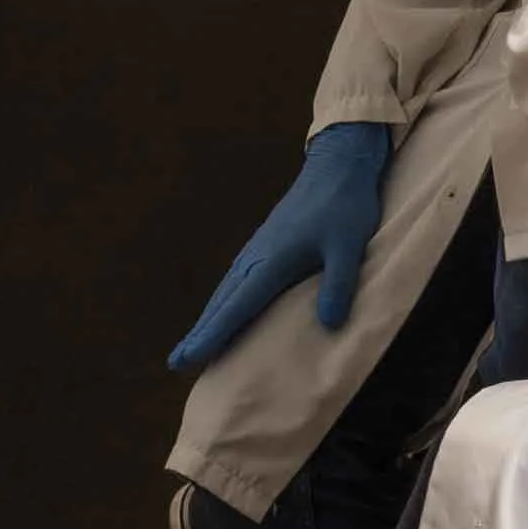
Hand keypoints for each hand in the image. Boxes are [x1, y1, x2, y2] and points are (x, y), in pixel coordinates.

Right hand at [169, 120, 398, 371]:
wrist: (338, 165)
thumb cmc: (346, 205)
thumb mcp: (350, 246)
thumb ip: (339, 285)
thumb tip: (329, 325)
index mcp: (271, 262)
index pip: (235, 308)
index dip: (211, 336)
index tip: (185, 359)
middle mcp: (256, 259)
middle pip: (221, 304)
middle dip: (201, 333)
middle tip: (177, 363)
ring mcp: (259, 251)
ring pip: (227, 292)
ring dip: (211, 318)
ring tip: (197, 345)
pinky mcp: (267, 246)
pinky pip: (239, 281)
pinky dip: (227, 301)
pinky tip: (228, 310)